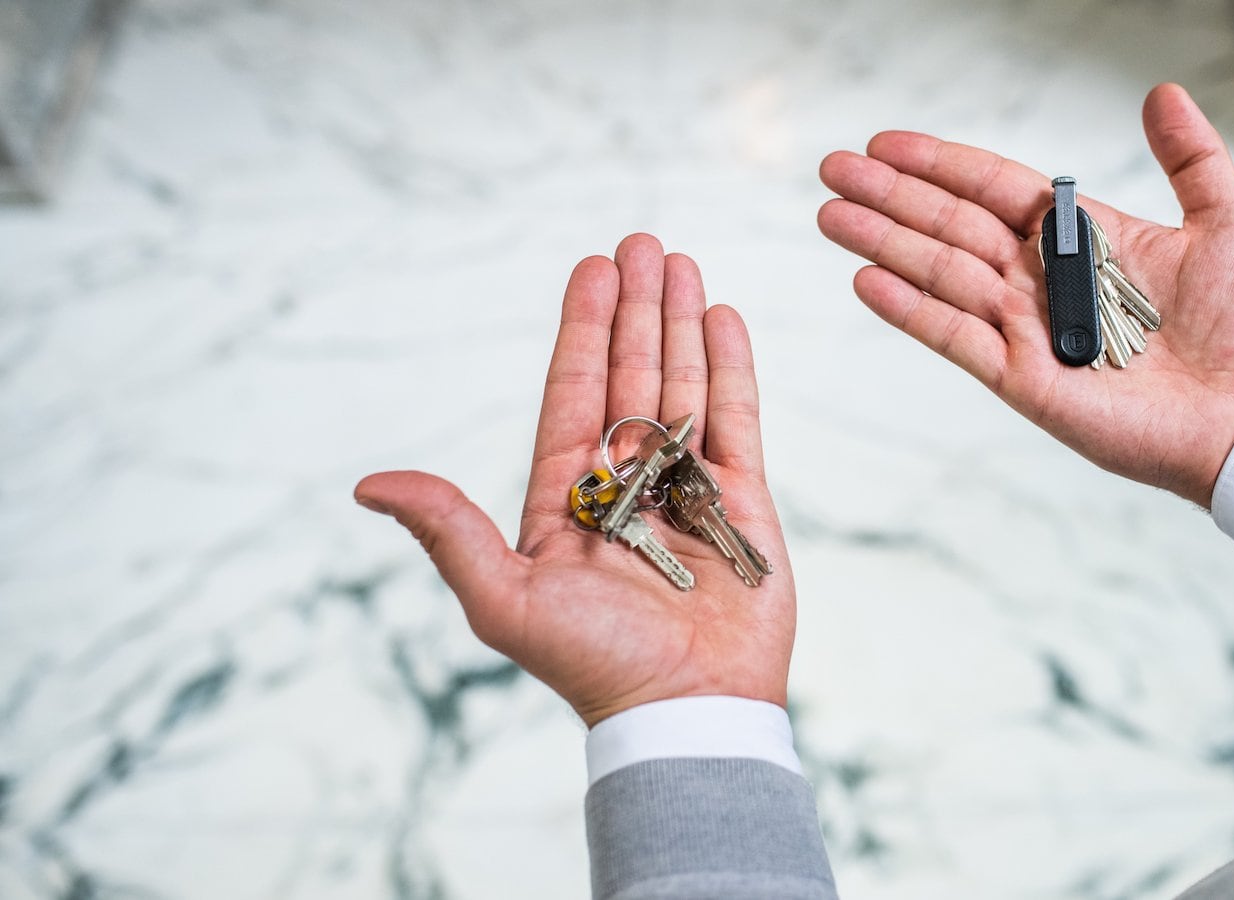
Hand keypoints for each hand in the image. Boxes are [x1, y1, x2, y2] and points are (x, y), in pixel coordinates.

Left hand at [354, 235, 794, 726]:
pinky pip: (737, 420)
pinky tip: (722, 318)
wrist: (688, 707)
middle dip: (636, 308)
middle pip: (630, 376)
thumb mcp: (504, 597)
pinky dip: (732, 368)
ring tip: (680, 262)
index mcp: (567, 498)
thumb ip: (447, 531)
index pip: (573, 394)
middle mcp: (626, 485)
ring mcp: (686, 489)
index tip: (591, 269)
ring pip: (682, 385)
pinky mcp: (741, 502)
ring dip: (681, 323)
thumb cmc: (594, 663)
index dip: (583, 330)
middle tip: (641, 242)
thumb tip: (367, 486)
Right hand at [817, 83, 1233, 506]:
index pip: (993, 189)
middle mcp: (1042, 281)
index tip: (887, 144)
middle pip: (951, 225)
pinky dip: (911, 310)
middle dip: (890, 196)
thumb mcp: (1226, 221)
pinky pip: (955, 337)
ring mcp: (1026, 329)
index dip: (940, 164)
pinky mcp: (1022, 378)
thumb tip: (1164, 92)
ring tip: (832, 216)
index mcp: (1081, 239)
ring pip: (941, 273)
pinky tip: (868, 281)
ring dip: (884, 242)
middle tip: (833, 169)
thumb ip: (1191, 157)